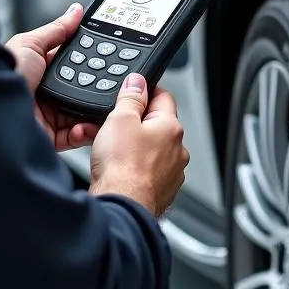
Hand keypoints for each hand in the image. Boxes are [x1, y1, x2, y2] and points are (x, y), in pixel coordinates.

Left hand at [5, 3, 101, 151]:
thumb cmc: (4, 74)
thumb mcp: (30, 44)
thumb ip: (56, 30)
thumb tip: (75, 11)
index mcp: (40, 69)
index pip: (72, 63)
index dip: (89, 60)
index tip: (107, 57)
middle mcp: (45, 93)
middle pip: (81, 89)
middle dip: (96, 88)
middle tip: (111, 84)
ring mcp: (48, 116)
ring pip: (82, 113)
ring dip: (94, 111)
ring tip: (103, 106)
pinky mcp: (50, 136)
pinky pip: (76, 135)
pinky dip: (85, 131)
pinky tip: (86, 124)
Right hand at [88, 74, 188, 218]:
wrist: (122, 206)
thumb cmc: (122, 168)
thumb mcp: (120, 119)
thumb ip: (130, 97)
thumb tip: (137, 82)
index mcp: (171, 128)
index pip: (163, 97)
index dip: (144, 92)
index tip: (130, 95)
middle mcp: (177, 150)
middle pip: (156, 125)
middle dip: (134, 123)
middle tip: (113, 126)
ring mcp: (171, 173)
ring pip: (150, 150)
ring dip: (133, 147)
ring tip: (111, 150)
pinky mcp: (161, 191)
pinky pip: (147, 171)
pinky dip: (133, 168)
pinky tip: (117, 170)